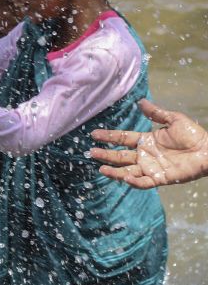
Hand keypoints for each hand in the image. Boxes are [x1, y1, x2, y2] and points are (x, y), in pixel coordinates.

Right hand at [90, 100, 207, 188]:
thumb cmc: (194, 135)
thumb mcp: (174, 120)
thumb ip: (156, 113)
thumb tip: (141, 102)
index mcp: (146, 140)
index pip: (122, 139)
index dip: (108, 137)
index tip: (94, 134)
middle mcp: (144, 155)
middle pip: (120, 156)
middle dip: (105, 155)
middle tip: (91, 152)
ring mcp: (150, 168)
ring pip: (127, 171)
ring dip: (114, 171)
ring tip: (101, 169)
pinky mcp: (159, 179)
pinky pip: (143, 182)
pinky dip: (133, 181)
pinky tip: (125, 177)